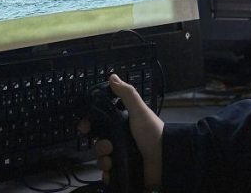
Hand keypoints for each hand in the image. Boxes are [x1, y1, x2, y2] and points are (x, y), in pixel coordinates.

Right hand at [78, 74, 163, 188]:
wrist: (166, 160)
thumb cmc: (153, 133)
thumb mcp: (140, 111)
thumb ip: (127, 94)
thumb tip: (113, 77)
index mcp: (122, 125)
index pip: (100, 124)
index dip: (90, 125)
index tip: (85, 128)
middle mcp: (121, 140)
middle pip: (99, 143)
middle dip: (99, 146)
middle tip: (108, 146)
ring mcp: (122, 156)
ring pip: (102, 159)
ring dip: (103, 160)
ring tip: (112, 160)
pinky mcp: (124, 171)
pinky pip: (108, 173)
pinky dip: (107, 173)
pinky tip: (112, 171)